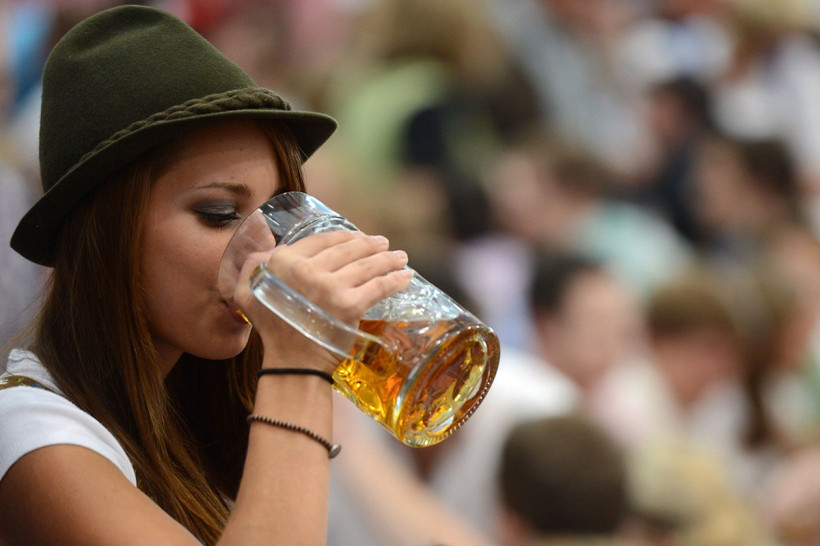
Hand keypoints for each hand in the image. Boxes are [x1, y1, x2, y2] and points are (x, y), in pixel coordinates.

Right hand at [232, 230, 412, 367]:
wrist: (292, 363)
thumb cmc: (271, 328)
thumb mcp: (248, 291)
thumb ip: (253, 263)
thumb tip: (267, 244)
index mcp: (284, 262)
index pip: (324, 239)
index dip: (346, 236)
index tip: (358, 237)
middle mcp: (307, 270)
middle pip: (349, 249)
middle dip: (371, 244)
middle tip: (383, 244)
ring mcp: (331, 287)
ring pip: (368, 265)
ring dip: (389, 258)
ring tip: (400, 257)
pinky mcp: (351, 305)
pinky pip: (379, 286)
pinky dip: (396, 279)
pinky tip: (406, 276)